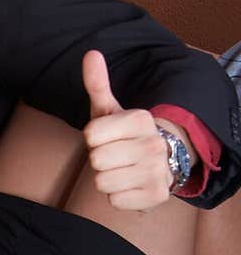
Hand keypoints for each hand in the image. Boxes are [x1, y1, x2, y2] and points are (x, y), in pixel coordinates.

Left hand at [82, 50, 193, 209]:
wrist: (162, 161)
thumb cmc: (125, 135)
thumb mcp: (110, 109)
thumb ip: (97, 84)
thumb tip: (91, 53)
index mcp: (141, 119)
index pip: (91, 135)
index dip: (93, 139)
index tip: (109, 137)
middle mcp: (154, 144)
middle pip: (96, 161)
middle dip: (100, 160)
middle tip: (115, 155)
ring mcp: (157, 172)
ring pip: (103, 183)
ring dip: (107, 179)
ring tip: (123, 169)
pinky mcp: (156, 196)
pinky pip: (114, 201)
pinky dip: (118, 196)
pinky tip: (131, 184)